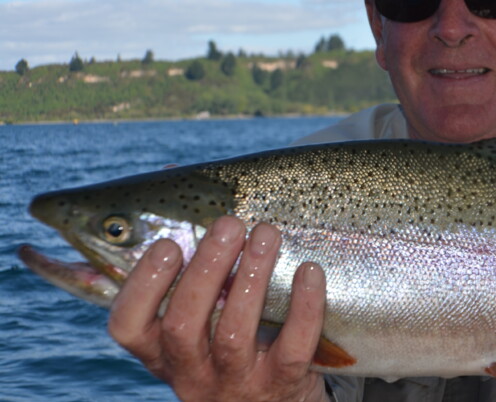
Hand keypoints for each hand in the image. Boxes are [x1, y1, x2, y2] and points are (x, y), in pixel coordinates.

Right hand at [108, 216, 328, 401]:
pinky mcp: (283, 385)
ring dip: (250, 278)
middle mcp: (191, 372)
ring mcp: (237, 383)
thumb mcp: (202, 308)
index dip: (141, 285)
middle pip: (183, 325)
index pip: (127, 327)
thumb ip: (188, 252)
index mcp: (161, 350)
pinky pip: (294, 347)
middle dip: (205, 269)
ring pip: (234, 334)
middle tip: (230, 223)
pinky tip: (310, 271)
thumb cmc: (233, 337)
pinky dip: (303, 307)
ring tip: (267, 233)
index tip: (167, 244)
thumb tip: (175, 172)